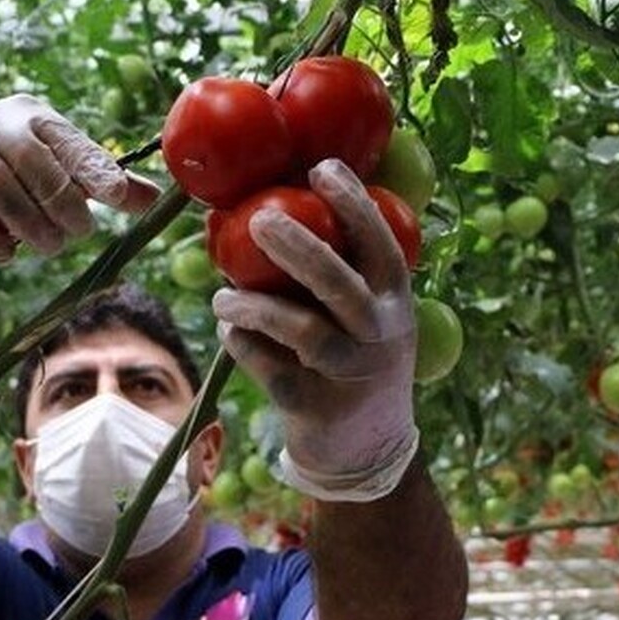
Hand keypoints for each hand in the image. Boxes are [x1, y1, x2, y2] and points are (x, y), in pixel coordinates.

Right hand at [0, 94, 157, 259]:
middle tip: (79, 232)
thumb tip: (156, 199)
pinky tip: (7, 253)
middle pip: (29, 158)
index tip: (118, 196)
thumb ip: (104, 182)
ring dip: (26, 221)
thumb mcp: (61, 167)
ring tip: (48, 245)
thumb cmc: (17, 168)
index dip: (95, 169)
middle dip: (60, 200)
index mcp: (35, 117)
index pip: (67, 140)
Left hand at [211, 159, 418, 501]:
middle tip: (260, 218)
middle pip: (340, 286)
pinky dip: (243, 346)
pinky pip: (269, 369)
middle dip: (300, 247)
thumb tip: (275, 208)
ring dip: (256, 306)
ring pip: (302, 332)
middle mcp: (378, 336)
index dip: (355, 206)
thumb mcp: (371, 319)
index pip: (382, 246)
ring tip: (224, 295)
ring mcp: (348, 374)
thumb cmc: (358, 362)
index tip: (320, 168)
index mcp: (394, 303)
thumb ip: (341, 274)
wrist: (367, 451)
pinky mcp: (314, 408)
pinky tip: (230, 332)